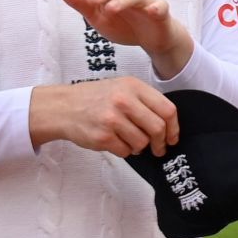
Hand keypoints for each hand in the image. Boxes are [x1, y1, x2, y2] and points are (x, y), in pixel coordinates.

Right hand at [29, 77, 177, 157]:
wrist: (63, 107)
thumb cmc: (96, 98)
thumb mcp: (122, 88)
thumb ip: (145, 101)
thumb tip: (168, 126)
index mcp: (133, 86)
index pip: (167, 110)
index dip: (174, 128)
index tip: (172, 138)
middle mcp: (123, 101)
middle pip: (157, 128)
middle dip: (161, 143)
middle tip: (159, 148)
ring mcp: (112, 119)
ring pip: (142, 142)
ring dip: (139, 147)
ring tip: (129, 140)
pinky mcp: (102, 136)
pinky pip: (125, 151)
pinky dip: (125, 151)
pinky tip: (116, 142)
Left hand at [57, 0, 189, 70]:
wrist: (150, 38)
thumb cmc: (122, 23)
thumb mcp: (97, 17)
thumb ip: (79, 3)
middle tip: (90, 0)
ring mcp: (144, 0)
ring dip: (122, 0)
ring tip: (111, 9)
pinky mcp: (160, 12)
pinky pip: (161, 6)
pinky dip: (157, 7)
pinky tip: (152, 10)